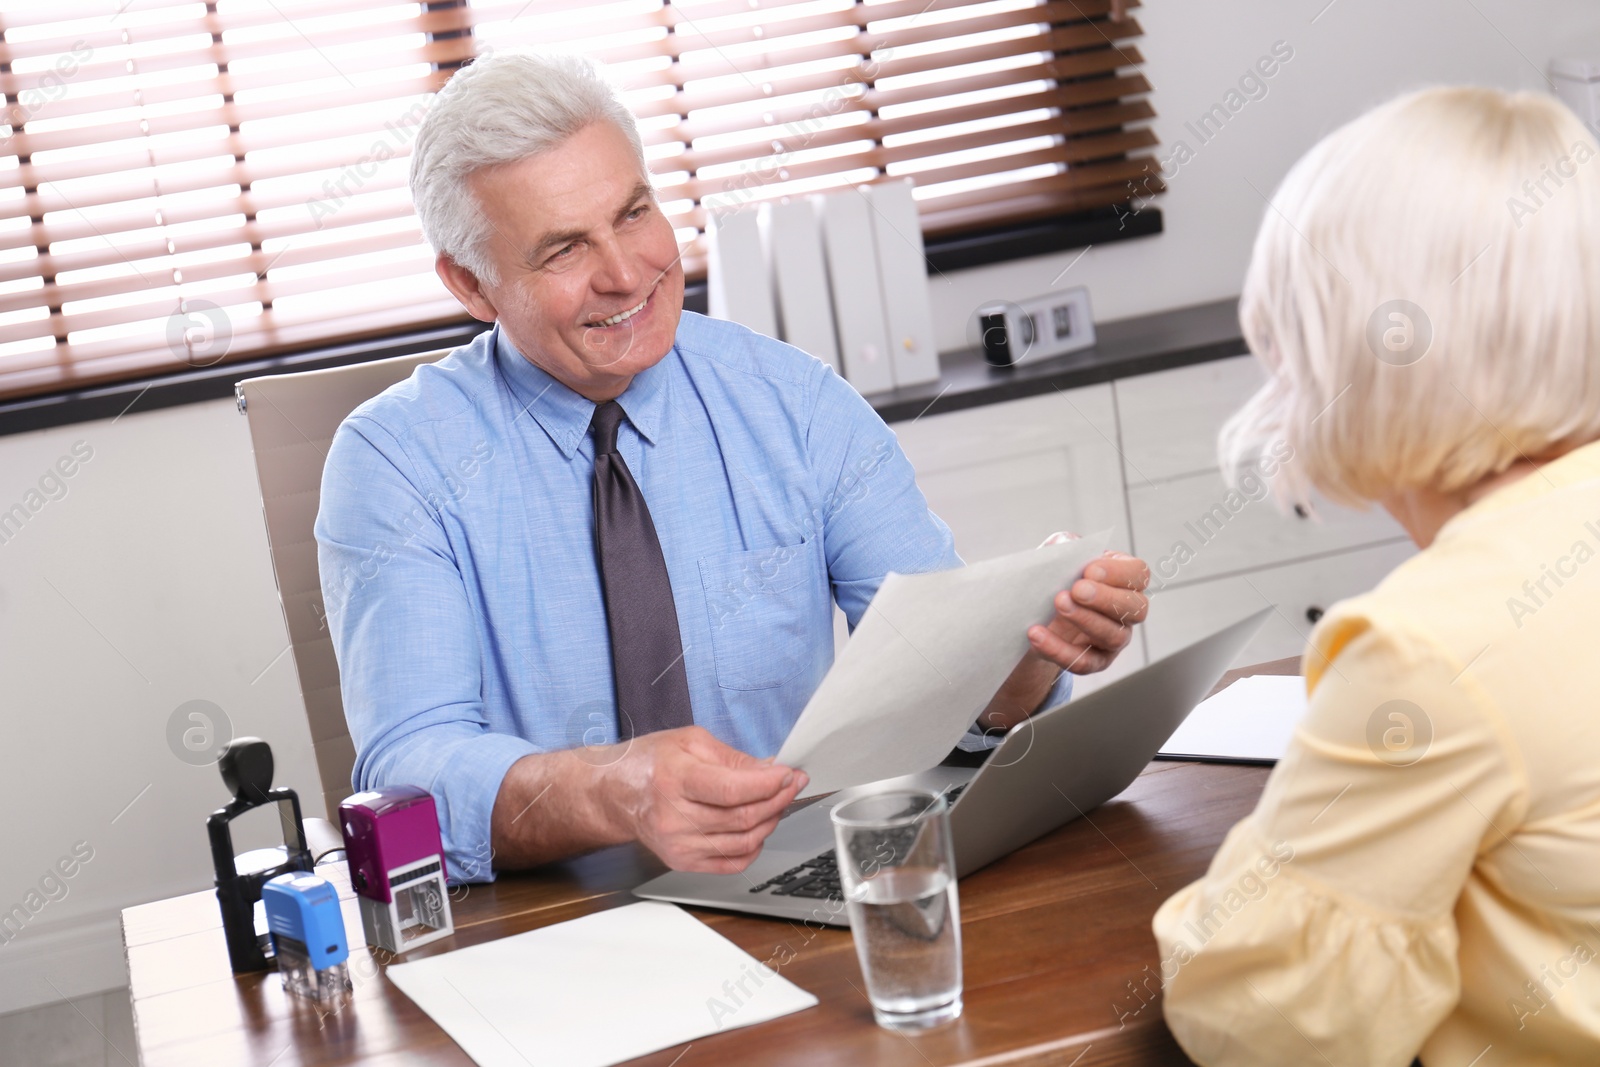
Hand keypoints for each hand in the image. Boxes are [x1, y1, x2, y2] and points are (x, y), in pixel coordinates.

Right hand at [604, 726, 807, 873]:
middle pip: (742, 818)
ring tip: (776, 802)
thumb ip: (733, 757)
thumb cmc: (648, 763)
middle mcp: (674, 817)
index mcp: (675, 779)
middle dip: (778, 800)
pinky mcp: (682, 862)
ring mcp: (678, 844)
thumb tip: (769, 770)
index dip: (769, 784)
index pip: (732, 790)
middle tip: (792, 785)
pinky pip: (732, 863)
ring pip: (743, 842)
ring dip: (770, 821)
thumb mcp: (689, 741)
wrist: (614, 794)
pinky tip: (757, 827)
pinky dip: (754, 846)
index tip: (789, 774)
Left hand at [1029, 536, 1150, 674]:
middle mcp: (1127, 611)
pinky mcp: (1096, 661)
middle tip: (1076, 590)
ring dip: (1085, 620)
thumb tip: (1064, 545)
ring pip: (1114, 635)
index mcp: (1124, 579)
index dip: (1118, 573)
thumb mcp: (1057, 558)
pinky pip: (1084, 661)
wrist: (1036, 615)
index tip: (1089, 569)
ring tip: (1058, 604)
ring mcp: (1115, 638)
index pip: (1138, 574)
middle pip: (1136, 608)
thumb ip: (1064, 546)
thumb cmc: (1056, 580)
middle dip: (1105, 598)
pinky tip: (1037, 634)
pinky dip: (1059, 649)